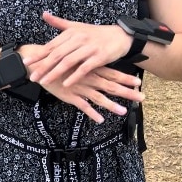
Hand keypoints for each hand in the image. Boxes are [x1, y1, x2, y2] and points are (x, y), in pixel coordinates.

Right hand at [20, 44, 144, 123]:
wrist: (40, 64)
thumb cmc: (61, 62)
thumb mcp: (78, 61)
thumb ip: (91, 66)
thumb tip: (104, 71)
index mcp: (92, 69)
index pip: (113, 73)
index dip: (126, 78)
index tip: (139, 82)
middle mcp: (89, 78)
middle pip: (111, 86)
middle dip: (127, 92)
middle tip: (142, 97)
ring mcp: (80, 87)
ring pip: (99, 97)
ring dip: (111, 105)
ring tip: (124, 111)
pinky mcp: (69, 96)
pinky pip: (82, 106)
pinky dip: (91, 113)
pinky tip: (100, 120)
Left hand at [25, 11, 132, 86]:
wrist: (121, 36)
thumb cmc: (97, 33)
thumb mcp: (77, 26)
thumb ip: (59, 23)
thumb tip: (44, 14)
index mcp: (71, 32)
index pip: (52, 45)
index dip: (38, 54)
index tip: (27, 63)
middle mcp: (79, 39)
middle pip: (57, 54)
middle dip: (43, 66)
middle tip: (32, 77)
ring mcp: (89, 48)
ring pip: (68, 61)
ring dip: (55, 73)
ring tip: (45, 81)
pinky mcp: (100, 56)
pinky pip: (84, 68)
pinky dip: (75, 76)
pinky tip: (66, 84)